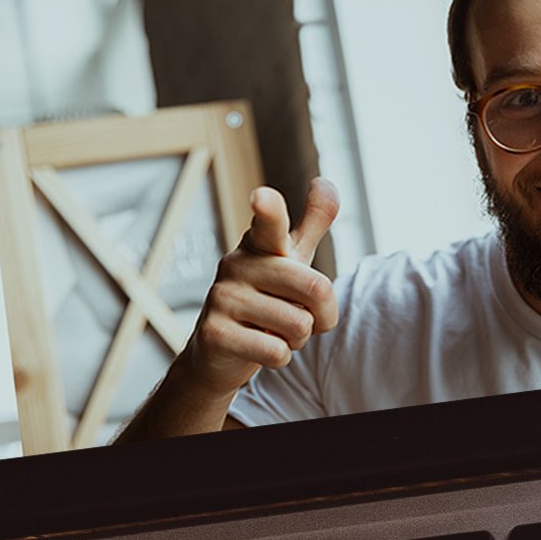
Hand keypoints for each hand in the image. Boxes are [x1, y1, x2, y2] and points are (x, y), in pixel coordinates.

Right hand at [173, 182, 338, 411]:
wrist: (219, 351)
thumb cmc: (265, 297)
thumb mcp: (290, 259)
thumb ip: (311, 223)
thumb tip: (325, 181)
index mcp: (259, 243)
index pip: (269, 222)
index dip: (269, 209)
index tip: (262, 196)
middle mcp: (237, 264)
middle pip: (316, 288)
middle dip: (320, 315)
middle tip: (296, 316)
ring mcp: (222, 297)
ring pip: (299, 326)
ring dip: (296, 340)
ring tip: (270, 330)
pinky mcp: (214, 334)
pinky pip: (278, 352)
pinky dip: (279, 358)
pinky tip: (257, 347)